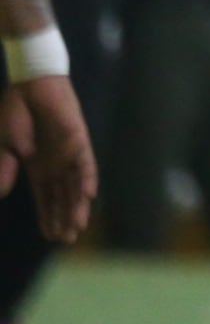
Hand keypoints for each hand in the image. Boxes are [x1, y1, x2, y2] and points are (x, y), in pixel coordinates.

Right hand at [0, 77, 94, 243]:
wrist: (30, 84)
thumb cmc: (16, 112)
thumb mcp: (5, 145)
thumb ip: (5, 168)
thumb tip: (2, 194)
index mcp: (39, 166)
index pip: (46, 197)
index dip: (48, 216)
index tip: (49, 236)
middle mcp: (56, 162)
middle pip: (63, 195)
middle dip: (64, 217)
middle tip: (66, 239)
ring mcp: (68, 151)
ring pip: (76, 184)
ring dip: (77, 204)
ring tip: (77, 226)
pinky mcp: (78, 137)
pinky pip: (85, 160)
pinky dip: (86, 177)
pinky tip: (87, 195)